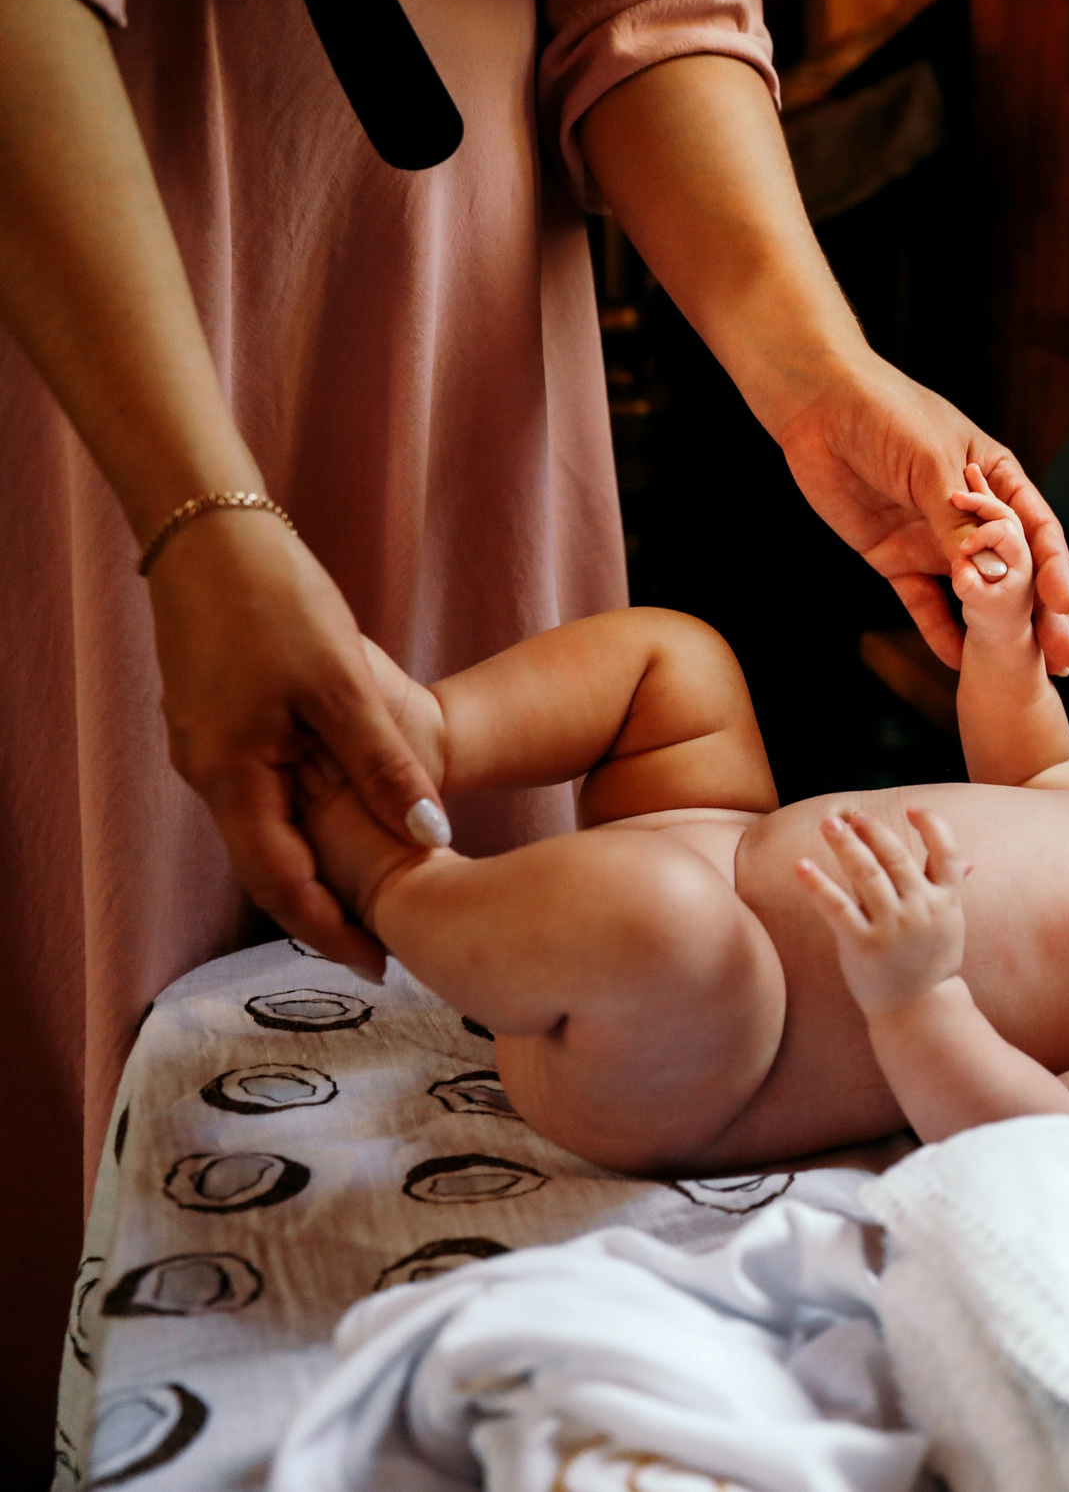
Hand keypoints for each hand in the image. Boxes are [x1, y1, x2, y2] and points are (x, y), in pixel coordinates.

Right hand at [146, 512, 447, 978]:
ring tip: (377, 899)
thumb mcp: (341, 684)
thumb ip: (385, 764)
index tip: (379, 965)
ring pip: (268, 830)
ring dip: (316, 867)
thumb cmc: (275, 598)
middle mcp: (209, 772)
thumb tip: (432, 835)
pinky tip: (348, 826)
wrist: (209, 530)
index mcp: (230, 774)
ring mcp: (210, 747)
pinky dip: (305, 821)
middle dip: (323, 911)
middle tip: (386, 948)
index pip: (278, 882)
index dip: (328, 928)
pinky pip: (263, 792)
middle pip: (268, 866)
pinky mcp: (222, 721)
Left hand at [766, 360, 1068, 675]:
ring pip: (975, 593)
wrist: (818, 408)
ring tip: (1016, 669)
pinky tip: (958, 662)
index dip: (1054, 569)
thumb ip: (956, 521)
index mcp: (995, 480)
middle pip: (1014, 572)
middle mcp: (972, 516)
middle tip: (1064, 657)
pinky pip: (923, 603)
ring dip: (995, 630)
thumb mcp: (930, 462)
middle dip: (1040, 616)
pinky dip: (940, 631)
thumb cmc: (887, 414)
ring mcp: (935, 540)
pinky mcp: (896, 559)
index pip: (1035, 531)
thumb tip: (987, 575)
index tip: (1064, 605)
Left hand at [799, 806, 970, 1014]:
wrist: (920, 1009)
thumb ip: (951, 887)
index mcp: (945, 900)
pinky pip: (836, 906)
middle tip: (853, 816)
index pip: (945, 852)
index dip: (932, 826)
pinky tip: (801, 865)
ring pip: (866, 874)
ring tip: (829, 825)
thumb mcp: (950, 923)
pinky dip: (817, 884)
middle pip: (896, 858)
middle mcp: (920, 909)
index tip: (913, 808)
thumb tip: (966, 860)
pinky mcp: (862, 944)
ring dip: (845, 845)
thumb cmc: (932, 961)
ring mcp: (891, 927)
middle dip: (873, 831)